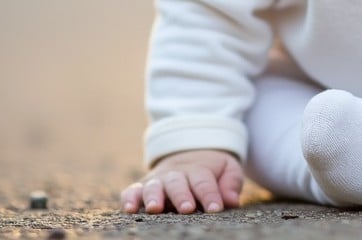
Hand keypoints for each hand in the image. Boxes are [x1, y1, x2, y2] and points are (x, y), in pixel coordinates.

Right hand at [120, 150, 243, 213]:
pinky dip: (129, 198)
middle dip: (181, 196)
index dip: (210, 195)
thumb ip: (231, 183)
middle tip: (187, 208)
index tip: (216, 209)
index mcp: (198, 169)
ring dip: (153, 197)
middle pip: (177, 183)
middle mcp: (175, 175)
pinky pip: (132, 191)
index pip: (204, 181)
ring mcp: (158, 181)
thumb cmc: (212, 169)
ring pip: (153, 186)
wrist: (189, 153)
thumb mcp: (228, 169)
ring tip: (155, 208)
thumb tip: (232, 201)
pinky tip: (130, 209)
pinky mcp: (142, 187)